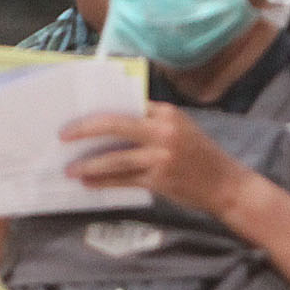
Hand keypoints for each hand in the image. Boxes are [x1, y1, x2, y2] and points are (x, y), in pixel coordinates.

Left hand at [62, 103, 254, 216]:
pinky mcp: (159, 179)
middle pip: (114, 126)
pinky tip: (88, 183)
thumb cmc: (200, 155)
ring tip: (70, 169)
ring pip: (115, 158)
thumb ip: (152, 123)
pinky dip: (103, 181)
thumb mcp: (181, 129)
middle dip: (84, 130)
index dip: (100, 110)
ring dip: (89, 164)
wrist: (226, 184)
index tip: (77, 114)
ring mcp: (161, 156)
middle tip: (63, 135)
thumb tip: (112, 124)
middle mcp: (164, 131)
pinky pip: (124, 179)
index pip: (126, 104)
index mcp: (167, 113)